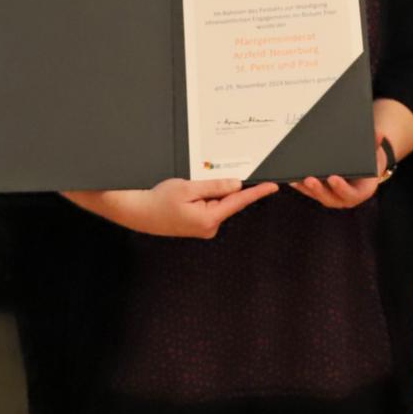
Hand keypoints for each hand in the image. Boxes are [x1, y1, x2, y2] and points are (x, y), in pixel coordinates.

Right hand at [66, 178, 278, 238]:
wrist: (139, 213)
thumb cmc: (159, 200)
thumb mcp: (187, 188)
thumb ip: (214, 186)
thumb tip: (236, 185)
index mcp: (209, 219)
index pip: (238, 201)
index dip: (257, 192)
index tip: (273, 186)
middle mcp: (210, 227)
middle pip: (227, 200)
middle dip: (218, 187)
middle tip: (193, 186)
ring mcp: (205, 228)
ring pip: (217, 203)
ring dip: (207, 193)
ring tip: (184, 194)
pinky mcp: (199, 226)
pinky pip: (209, 207)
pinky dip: (202, 198)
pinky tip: (185, 199)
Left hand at [293, 100, 412, 210]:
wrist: (364, 171)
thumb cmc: (368, 161)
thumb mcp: (374, 154)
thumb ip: (375, 145)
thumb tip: (379, 133)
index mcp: (361, 193)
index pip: (350, 194)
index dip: (341, 187)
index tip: (332, 178)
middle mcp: (345, 199)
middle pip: (330, 198)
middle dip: (318, 189)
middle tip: (309, 179)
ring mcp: (332, 198)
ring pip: (317, 195)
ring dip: (306, 188)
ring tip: (296, 178)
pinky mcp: (321, 194)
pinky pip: (309, 192)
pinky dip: (300, 185)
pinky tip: (291, 178)